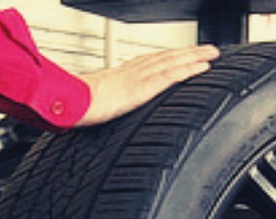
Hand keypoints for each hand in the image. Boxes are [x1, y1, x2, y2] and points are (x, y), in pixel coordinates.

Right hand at [75, 45, 219, 126]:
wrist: (64, 104)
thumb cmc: (70, 105)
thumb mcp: (86, 103)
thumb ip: (95, 103)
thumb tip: (92, 110)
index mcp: (117, 77)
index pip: (148, 63)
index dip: (167, 59)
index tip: (182, 56)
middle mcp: (129, 72)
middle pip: (164, 58)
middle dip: (186, 53)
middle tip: (207, 50)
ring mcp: (136, 78)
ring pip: (171, 62)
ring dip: (193, 57)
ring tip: (211, 54)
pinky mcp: (140, 88)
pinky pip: (168, 76)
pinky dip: (187, 70)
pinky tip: (201, 68)